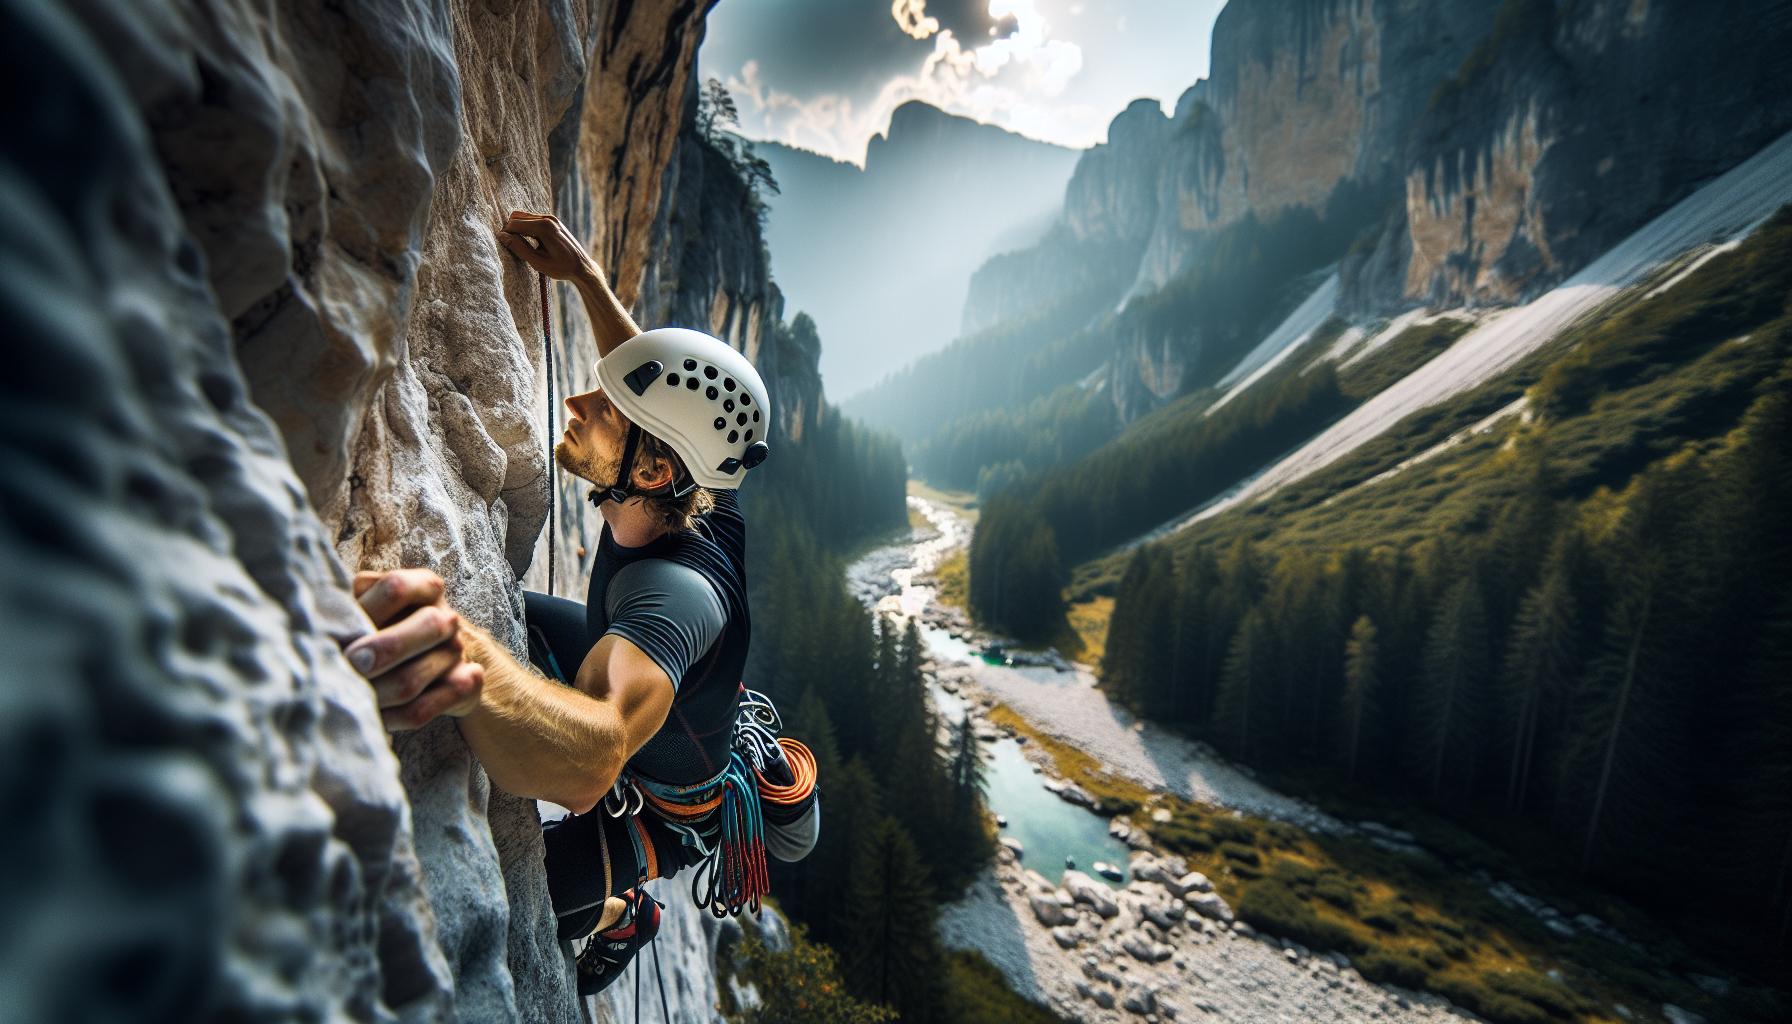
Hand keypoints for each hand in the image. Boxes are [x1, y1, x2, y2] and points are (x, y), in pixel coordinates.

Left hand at [344, 569, 484, 730]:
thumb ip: (346, 601)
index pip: (397, 588)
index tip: (338, 629)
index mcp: (423, 588)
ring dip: (375, 692)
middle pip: (428, 625)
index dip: (366, 609)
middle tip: (349, 665)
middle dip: (384, 650)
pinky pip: (424, 709)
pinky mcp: (462, 686)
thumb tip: (316, 615)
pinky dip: (390, 718)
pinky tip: (369, 716)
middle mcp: (446, 618)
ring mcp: (456, 653)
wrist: (422, 658)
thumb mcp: (364, 601)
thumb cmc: (378, 625)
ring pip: (415, 677)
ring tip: (347, 695)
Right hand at [498, 210, 599, 282]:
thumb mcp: (537, 262)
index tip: (506, 248)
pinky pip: (532, 220)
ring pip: (523, 217)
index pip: (514, 224)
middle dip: (511, 230)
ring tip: (522, 247)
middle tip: (513, 247)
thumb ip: (519, 248)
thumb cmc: (561, 268)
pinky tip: (531, 243)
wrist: (582, 267)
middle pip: (516, 217)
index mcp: (544, 227)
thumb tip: (502, 236)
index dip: (506, 235)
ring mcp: (551, 218)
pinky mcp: (552, 221)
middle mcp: (548, 218)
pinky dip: (526, 229)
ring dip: (518, 229)